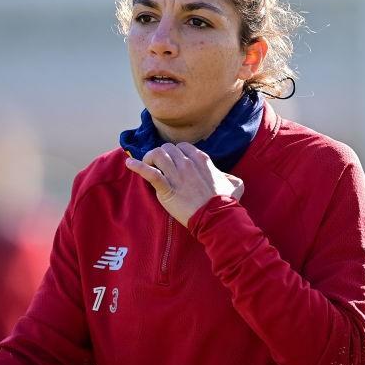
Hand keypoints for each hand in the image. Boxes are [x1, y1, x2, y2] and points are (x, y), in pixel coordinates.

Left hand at [124, 143, 243, 226]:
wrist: (216, 218)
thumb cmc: (225, 202)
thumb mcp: (235, 184)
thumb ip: (230, 177)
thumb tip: (228, 177)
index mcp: (201, 160)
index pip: (182, 147)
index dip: (175, 153)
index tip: (173, 161)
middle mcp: (187, 163)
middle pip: (167, 149)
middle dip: (161, 155)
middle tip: (159, 165)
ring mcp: (177, 175)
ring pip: (157, 155)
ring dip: (149, 158)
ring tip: (146, 164)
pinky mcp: (167, 188)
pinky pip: (150, 173)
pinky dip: (137, 166)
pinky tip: (129, 163)